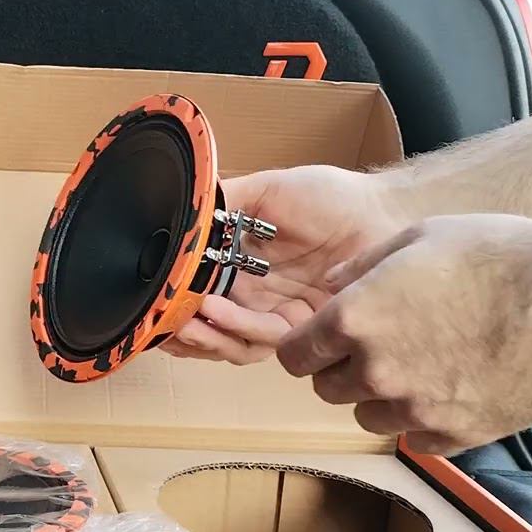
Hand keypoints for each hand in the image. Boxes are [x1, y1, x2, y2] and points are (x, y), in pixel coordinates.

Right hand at [161, 165, 409, 363]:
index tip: (149, 300)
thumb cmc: (331, 198)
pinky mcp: (302, 329)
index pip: (195, 294)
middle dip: (181, 329)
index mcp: (238, 267)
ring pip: (230, 342)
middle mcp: (252, 297)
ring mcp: (276, 315)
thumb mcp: (268, 190)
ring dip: (203, 333)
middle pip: (207, 327)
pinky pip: (262, 340)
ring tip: (185, 317)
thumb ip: (225, 201)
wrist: (381, 212)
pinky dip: (233, 329)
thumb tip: (183, 206)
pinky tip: (214, 309)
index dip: (171, 303)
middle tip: (163, 317)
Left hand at [277, 214, 531, 454]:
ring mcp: (415, 409)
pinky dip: (421, 422)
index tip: (319, 341)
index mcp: (354, 320)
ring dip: (379, 397)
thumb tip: (329, 286)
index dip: (304, 346)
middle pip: (326, 389)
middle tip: (374, 347)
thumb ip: (361, 267)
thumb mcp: (419, 237)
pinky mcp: (456, 436)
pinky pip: (415, 440)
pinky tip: (446, 391)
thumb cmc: (498, 256)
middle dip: (339, 368)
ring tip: (416, 366)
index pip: (294, 355)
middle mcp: (375, 371)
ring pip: (367, 418)